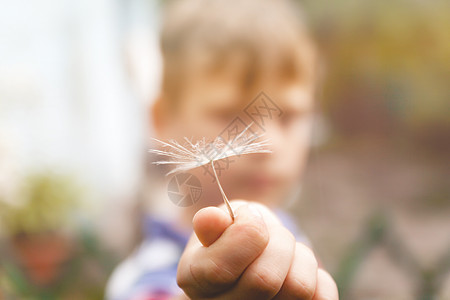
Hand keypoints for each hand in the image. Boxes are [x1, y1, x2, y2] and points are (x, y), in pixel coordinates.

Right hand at [176, 200, 338, 298]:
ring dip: (299, 256)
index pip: (221, 269)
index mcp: (196, 282)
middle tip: (271, 235)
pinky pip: (323, 295)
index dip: (247, 234)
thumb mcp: (219, 224)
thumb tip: (210, 219)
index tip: (251, 219)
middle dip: (277, 241)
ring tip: (284, 254)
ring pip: (298, 287)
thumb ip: (214, 224)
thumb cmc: (232, 238)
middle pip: (264, 280)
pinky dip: (316, 275)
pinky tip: (295, 272)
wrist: (249, 261)